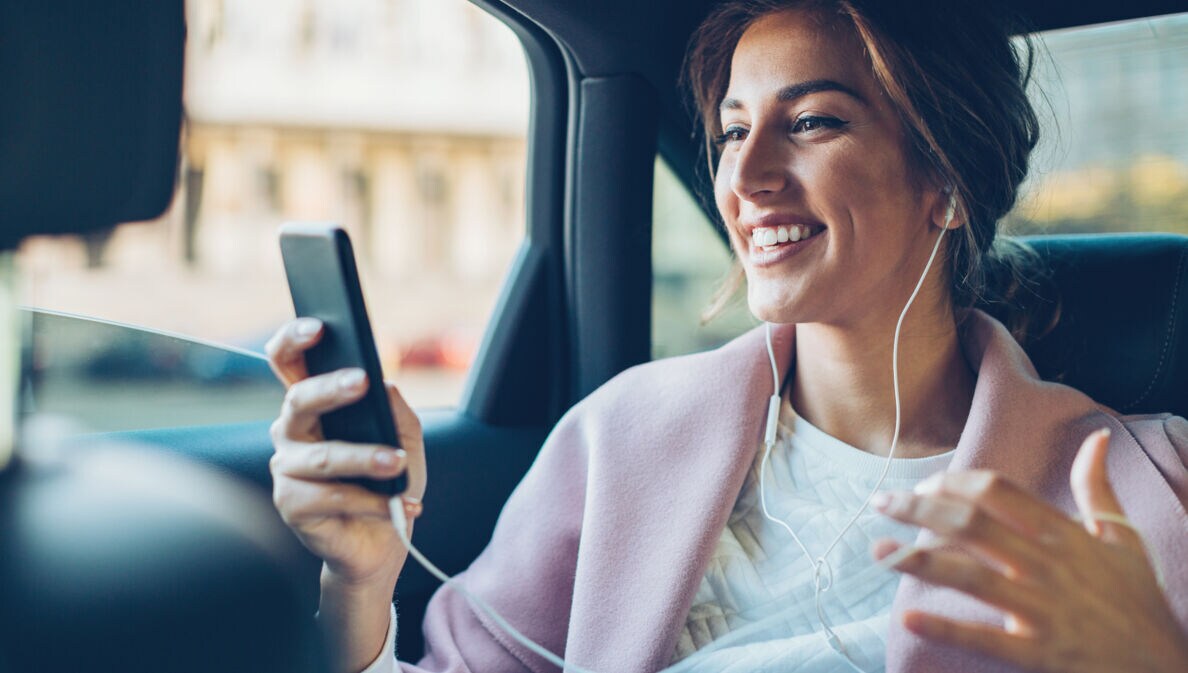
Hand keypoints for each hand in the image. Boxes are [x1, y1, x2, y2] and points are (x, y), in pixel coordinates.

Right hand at [265, 318, 427, 588]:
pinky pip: (331, 496)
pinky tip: (399, 504)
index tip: (318, 327)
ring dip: (365, 458)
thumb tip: (385, 384)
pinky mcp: (290, 505)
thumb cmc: (388, 483)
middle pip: (298, 400)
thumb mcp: (405, 440)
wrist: (382, 543)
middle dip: (331, 388)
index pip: (290, 363)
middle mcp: (291, 432)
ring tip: (397, 462)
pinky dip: (371, 500)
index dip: (294, 340)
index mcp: (313, 407)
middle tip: (362, 381)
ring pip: (322, 456)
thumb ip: (395, 410)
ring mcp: (286, 469)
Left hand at [872, 429, 1187, 672]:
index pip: (997, 492)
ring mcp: (1043, 609)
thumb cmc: (1138, 602)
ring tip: (878, 551)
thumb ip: (1097, 488)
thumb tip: (1098, 437)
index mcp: (1064, 535)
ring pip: (969, 575)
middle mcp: (1049, 565)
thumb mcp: (1124, 538)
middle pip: (970, 524)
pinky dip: (945, 626)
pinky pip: (985, 637)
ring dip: (917, 560)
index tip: (923, 484)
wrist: (1166, 667)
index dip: (953, 482)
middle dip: (918, 509)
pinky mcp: (1040, 652)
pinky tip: (909, 616)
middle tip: (880, 504)